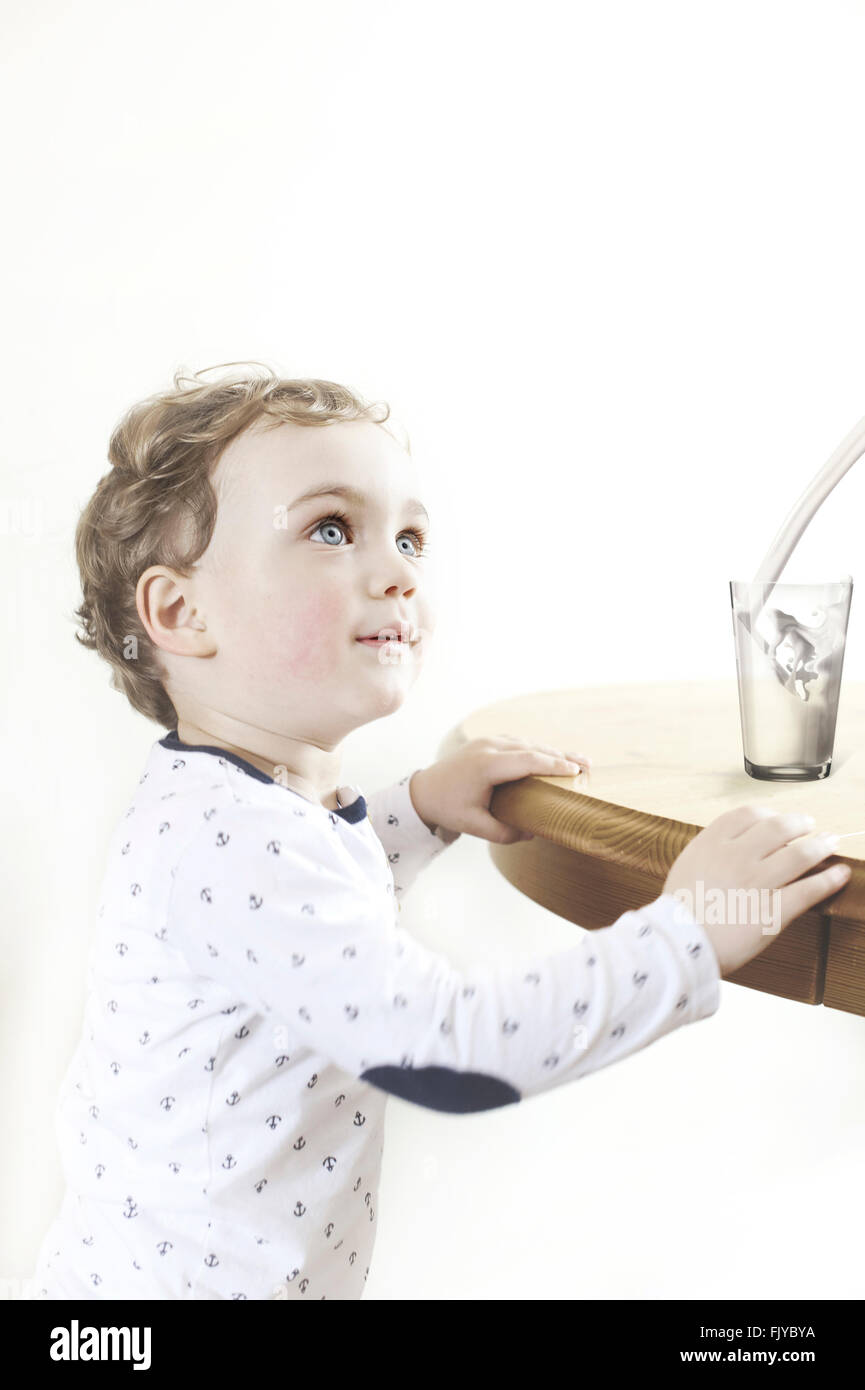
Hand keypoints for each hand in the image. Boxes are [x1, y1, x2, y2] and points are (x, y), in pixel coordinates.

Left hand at [409, 735, 590, 843]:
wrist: (424, 790)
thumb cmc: (448, 808)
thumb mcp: (474, 826)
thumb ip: (504, 833)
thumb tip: (534, 832)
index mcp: (486, 766)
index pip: (528, 760)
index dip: (554, 765)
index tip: (577, 771)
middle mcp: (488, 747)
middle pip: (533, 748)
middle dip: (562, 756)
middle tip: (589, 766)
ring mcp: (488, 741)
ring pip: (528, 742)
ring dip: (553, 751)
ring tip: (579, 761)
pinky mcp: (489, 742)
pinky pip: (519, 743)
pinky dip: (539, 749)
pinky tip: (555, 758)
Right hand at [662, 804, 851, 975]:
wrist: (678, 945)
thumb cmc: (679, 912)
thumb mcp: (686, 866)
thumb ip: (711, 851)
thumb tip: (733, 844)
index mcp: (712, 844)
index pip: (747, 815)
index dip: (768, 814)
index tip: (776, 818)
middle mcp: (737, 857)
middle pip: (778, 827)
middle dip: (799, 823)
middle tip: (809, 825)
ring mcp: (757, 882)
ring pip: (800, 854)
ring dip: (821, 844)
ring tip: (831, 841)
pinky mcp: (773, 910)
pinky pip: (809, 890)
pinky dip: (829, 879)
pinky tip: (840, 873)